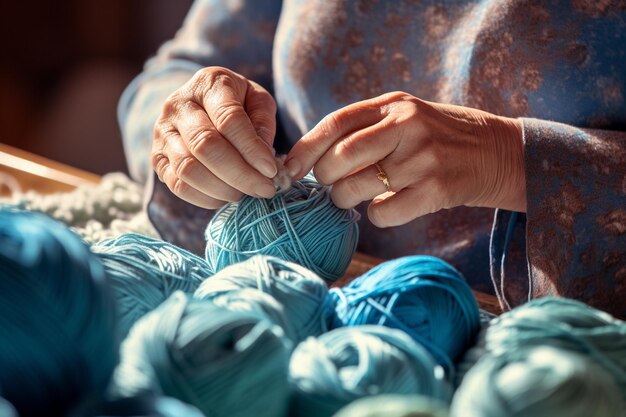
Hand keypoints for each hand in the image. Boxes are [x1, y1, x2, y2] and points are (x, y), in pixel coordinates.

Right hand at [152, 66, 277, 208]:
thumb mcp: (259, 101)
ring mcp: (162, 132)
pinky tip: (226, 196)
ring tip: (246, 193)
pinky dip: (205, 198)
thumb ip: (264, 126)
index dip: (252, 149)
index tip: (272, 170)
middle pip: (206, 145)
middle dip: (240, 174)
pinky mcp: (157, 158)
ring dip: (223, 189)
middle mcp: (178, 105)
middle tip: (265, 189)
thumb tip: (263, 162)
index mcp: (209, 83)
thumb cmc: (239, 103)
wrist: (203, 105)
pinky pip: (178, 185)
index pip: (229, 118)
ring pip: (189, 168)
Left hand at [285, 92, 524, 226]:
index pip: (335, 124)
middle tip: (330, 185)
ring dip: (345, 199)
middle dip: (324, 179)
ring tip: (356, 195)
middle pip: (339, 159)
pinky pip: (382, 214)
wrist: (495, 153)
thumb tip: (310, 158)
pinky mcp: (434, 190)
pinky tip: (390, 206)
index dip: (305, 149)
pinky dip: (376, 216)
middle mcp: (406, 127)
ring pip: (355, 189)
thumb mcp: (404, 117)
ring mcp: (421, 159)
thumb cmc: (437, 137)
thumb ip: (364, 129)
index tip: (289, 168)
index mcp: (393, 105)